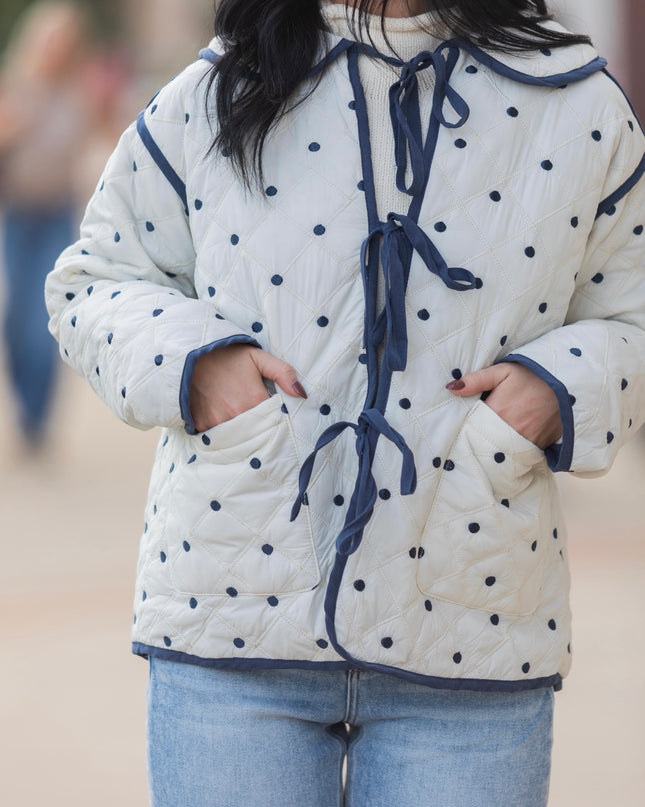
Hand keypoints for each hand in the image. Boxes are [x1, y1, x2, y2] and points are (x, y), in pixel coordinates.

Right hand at [189, 344, 306, 432]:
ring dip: (239, 431)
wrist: (191, 354)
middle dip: (257, 427)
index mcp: (255, 399)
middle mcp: (237, 413)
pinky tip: (219, 417)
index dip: (273, 419)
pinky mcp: (202, 425)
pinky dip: (220, 430)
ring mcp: (217, 421)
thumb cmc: (228, 356)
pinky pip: (216, 436)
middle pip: (255, 432)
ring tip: (235, 415)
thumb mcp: (259, 358)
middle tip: (251, 414)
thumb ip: (283, 373)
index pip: (273, 421)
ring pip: (237, 436)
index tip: (271, 414)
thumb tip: (302, 394)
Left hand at [446, 363, 562, 449]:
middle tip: (466, 441)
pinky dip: (509, 454)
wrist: (568, 385)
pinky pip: (517, 456)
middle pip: (483, 442)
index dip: (463, 428)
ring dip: (491, 450)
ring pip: (499, 452)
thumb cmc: (532, 376)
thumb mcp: (503, 371)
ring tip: (483, 446)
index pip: (470, 427)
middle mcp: (509, 430)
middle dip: (475, 442)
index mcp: (496, 412)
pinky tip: (503, 450)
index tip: (456, 429)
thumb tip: (451, 388)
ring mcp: (524, 441)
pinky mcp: (537, 447)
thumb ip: (477, 380)